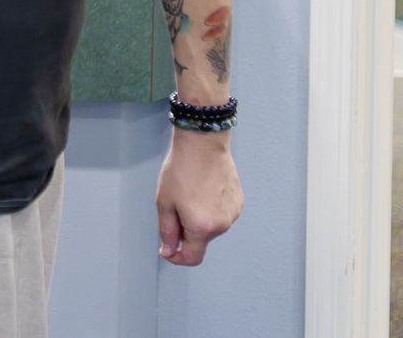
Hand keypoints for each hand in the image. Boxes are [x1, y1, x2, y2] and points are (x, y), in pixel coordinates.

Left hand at [154, 130, 242, 264]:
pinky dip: (210, 208)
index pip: (192, 258)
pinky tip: (203, 189)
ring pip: (211, 226)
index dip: (177, 257)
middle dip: (186, 230)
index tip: (168, 249)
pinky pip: (221, 213)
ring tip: (190, 192)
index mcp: (202, 228)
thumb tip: (169, 251)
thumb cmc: (181, 169)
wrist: (202, 144)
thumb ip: (167, 231)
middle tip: (175, 205)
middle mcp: (222, 225)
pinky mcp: (238, 202)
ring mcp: (233, 214)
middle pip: (200, 240)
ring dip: (199, 218)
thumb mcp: (164, 203)